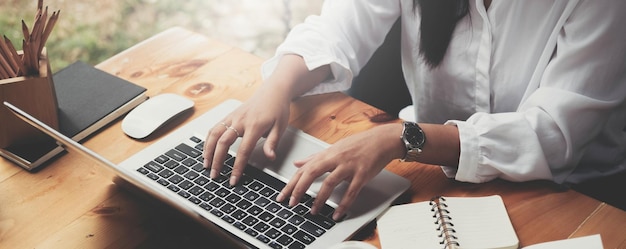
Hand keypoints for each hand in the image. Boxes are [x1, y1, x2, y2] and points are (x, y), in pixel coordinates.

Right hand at [203, 87, 290, 185]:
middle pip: (223, 143)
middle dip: (217, 161)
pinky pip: (215, 128)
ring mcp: (233, 117)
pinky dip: (208, 140)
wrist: (273, 91)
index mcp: (254, 126)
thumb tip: (270, 157)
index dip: (237, 167)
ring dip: (208, 150)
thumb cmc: (277, 109)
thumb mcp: (280, 127)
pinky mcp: (229, 115)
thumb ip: (272, 143)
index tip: (233, 179)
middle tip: (215, 175)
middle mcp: (240, 121)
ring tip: (206, 164)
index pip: (243, 151)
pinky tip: (207, 150)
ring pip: (214, 134)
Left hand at [277, 123, 403, 220]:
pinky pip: (351, 192)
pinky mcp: (362, 174)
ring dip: (319, 199)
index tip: (283, 194)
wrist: (382, 140)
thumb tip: (297, 163)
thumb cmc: (359, 144)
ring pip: (329, 183)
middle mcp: (336, 159)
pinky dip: (343, 204)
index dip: (292, 182)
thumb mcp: (334, 148)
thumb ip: (314, 157)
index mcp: (327, 153)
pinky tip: (337, 213)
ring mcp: (348, 166)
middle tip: (292, 203)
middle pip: (312, 173)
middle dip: (299, 189)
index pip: (305, 168)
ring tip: (313, 211)